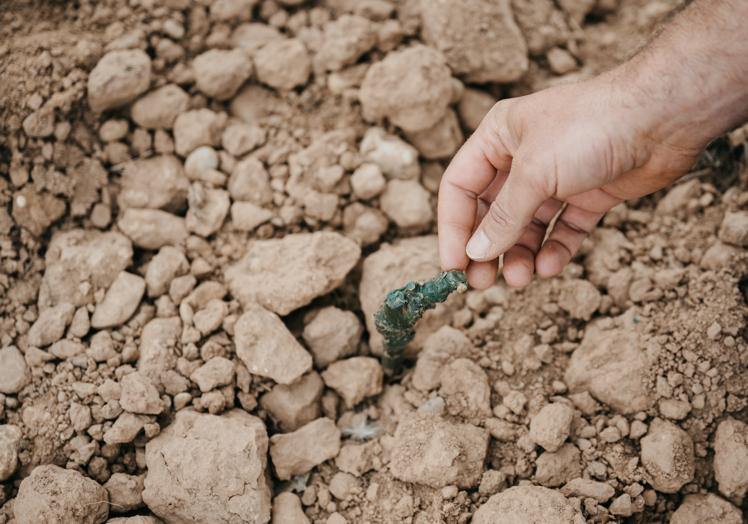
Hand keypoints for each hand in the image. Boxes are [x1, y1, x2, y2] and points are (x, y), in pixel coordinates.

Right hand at [438, 74, 702, 289]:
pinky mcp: (588, 194)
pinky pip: (562, 228)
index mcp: (497, 138)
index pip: (460, 188)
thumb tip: (476, 254)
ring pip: (527, 225)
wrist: (664, 116)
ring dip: (520, 254)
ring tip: (521, 279)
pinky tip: (550, 266)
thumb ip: (503, 217)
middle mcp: (522, 157)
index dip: (453, 228)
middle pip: (492, 211)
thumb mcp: (535, 173)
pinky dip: (555, 249)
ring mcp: (556, 177)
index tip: (453, 265)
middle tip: (482, 283)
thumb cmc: (590, 127)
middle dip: (487, 248)